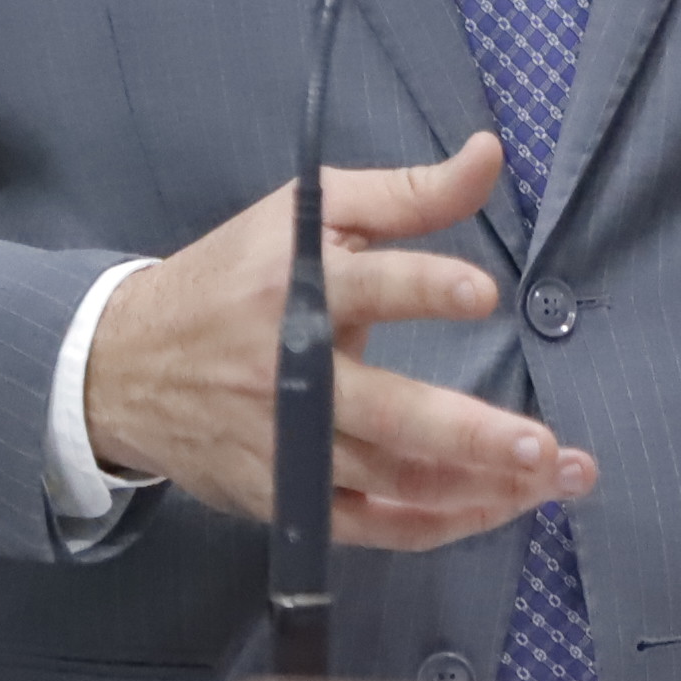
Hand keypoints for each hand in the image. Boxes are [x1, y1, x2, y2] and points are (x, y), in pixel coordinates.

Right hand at [83, 131, 594, 550]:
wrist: (127, 365)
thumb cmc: (236, 276)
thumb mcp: (310, 212)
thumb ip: (409, 192)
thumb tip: (492, 152)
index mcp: (295, 289)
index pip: (366, 287)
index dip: (422, 288)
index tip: (480, 291)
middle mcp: (291, 376)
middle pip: (387, 415)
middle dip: (469, 436)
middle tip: (540, 447)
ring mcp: (288, 449)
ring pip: (392, 483)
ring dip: (479, 491)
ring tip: (552, 479)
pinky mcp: (287, 500)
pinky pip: (372, 527)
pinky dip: (437, 525)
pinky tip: (498, 509)